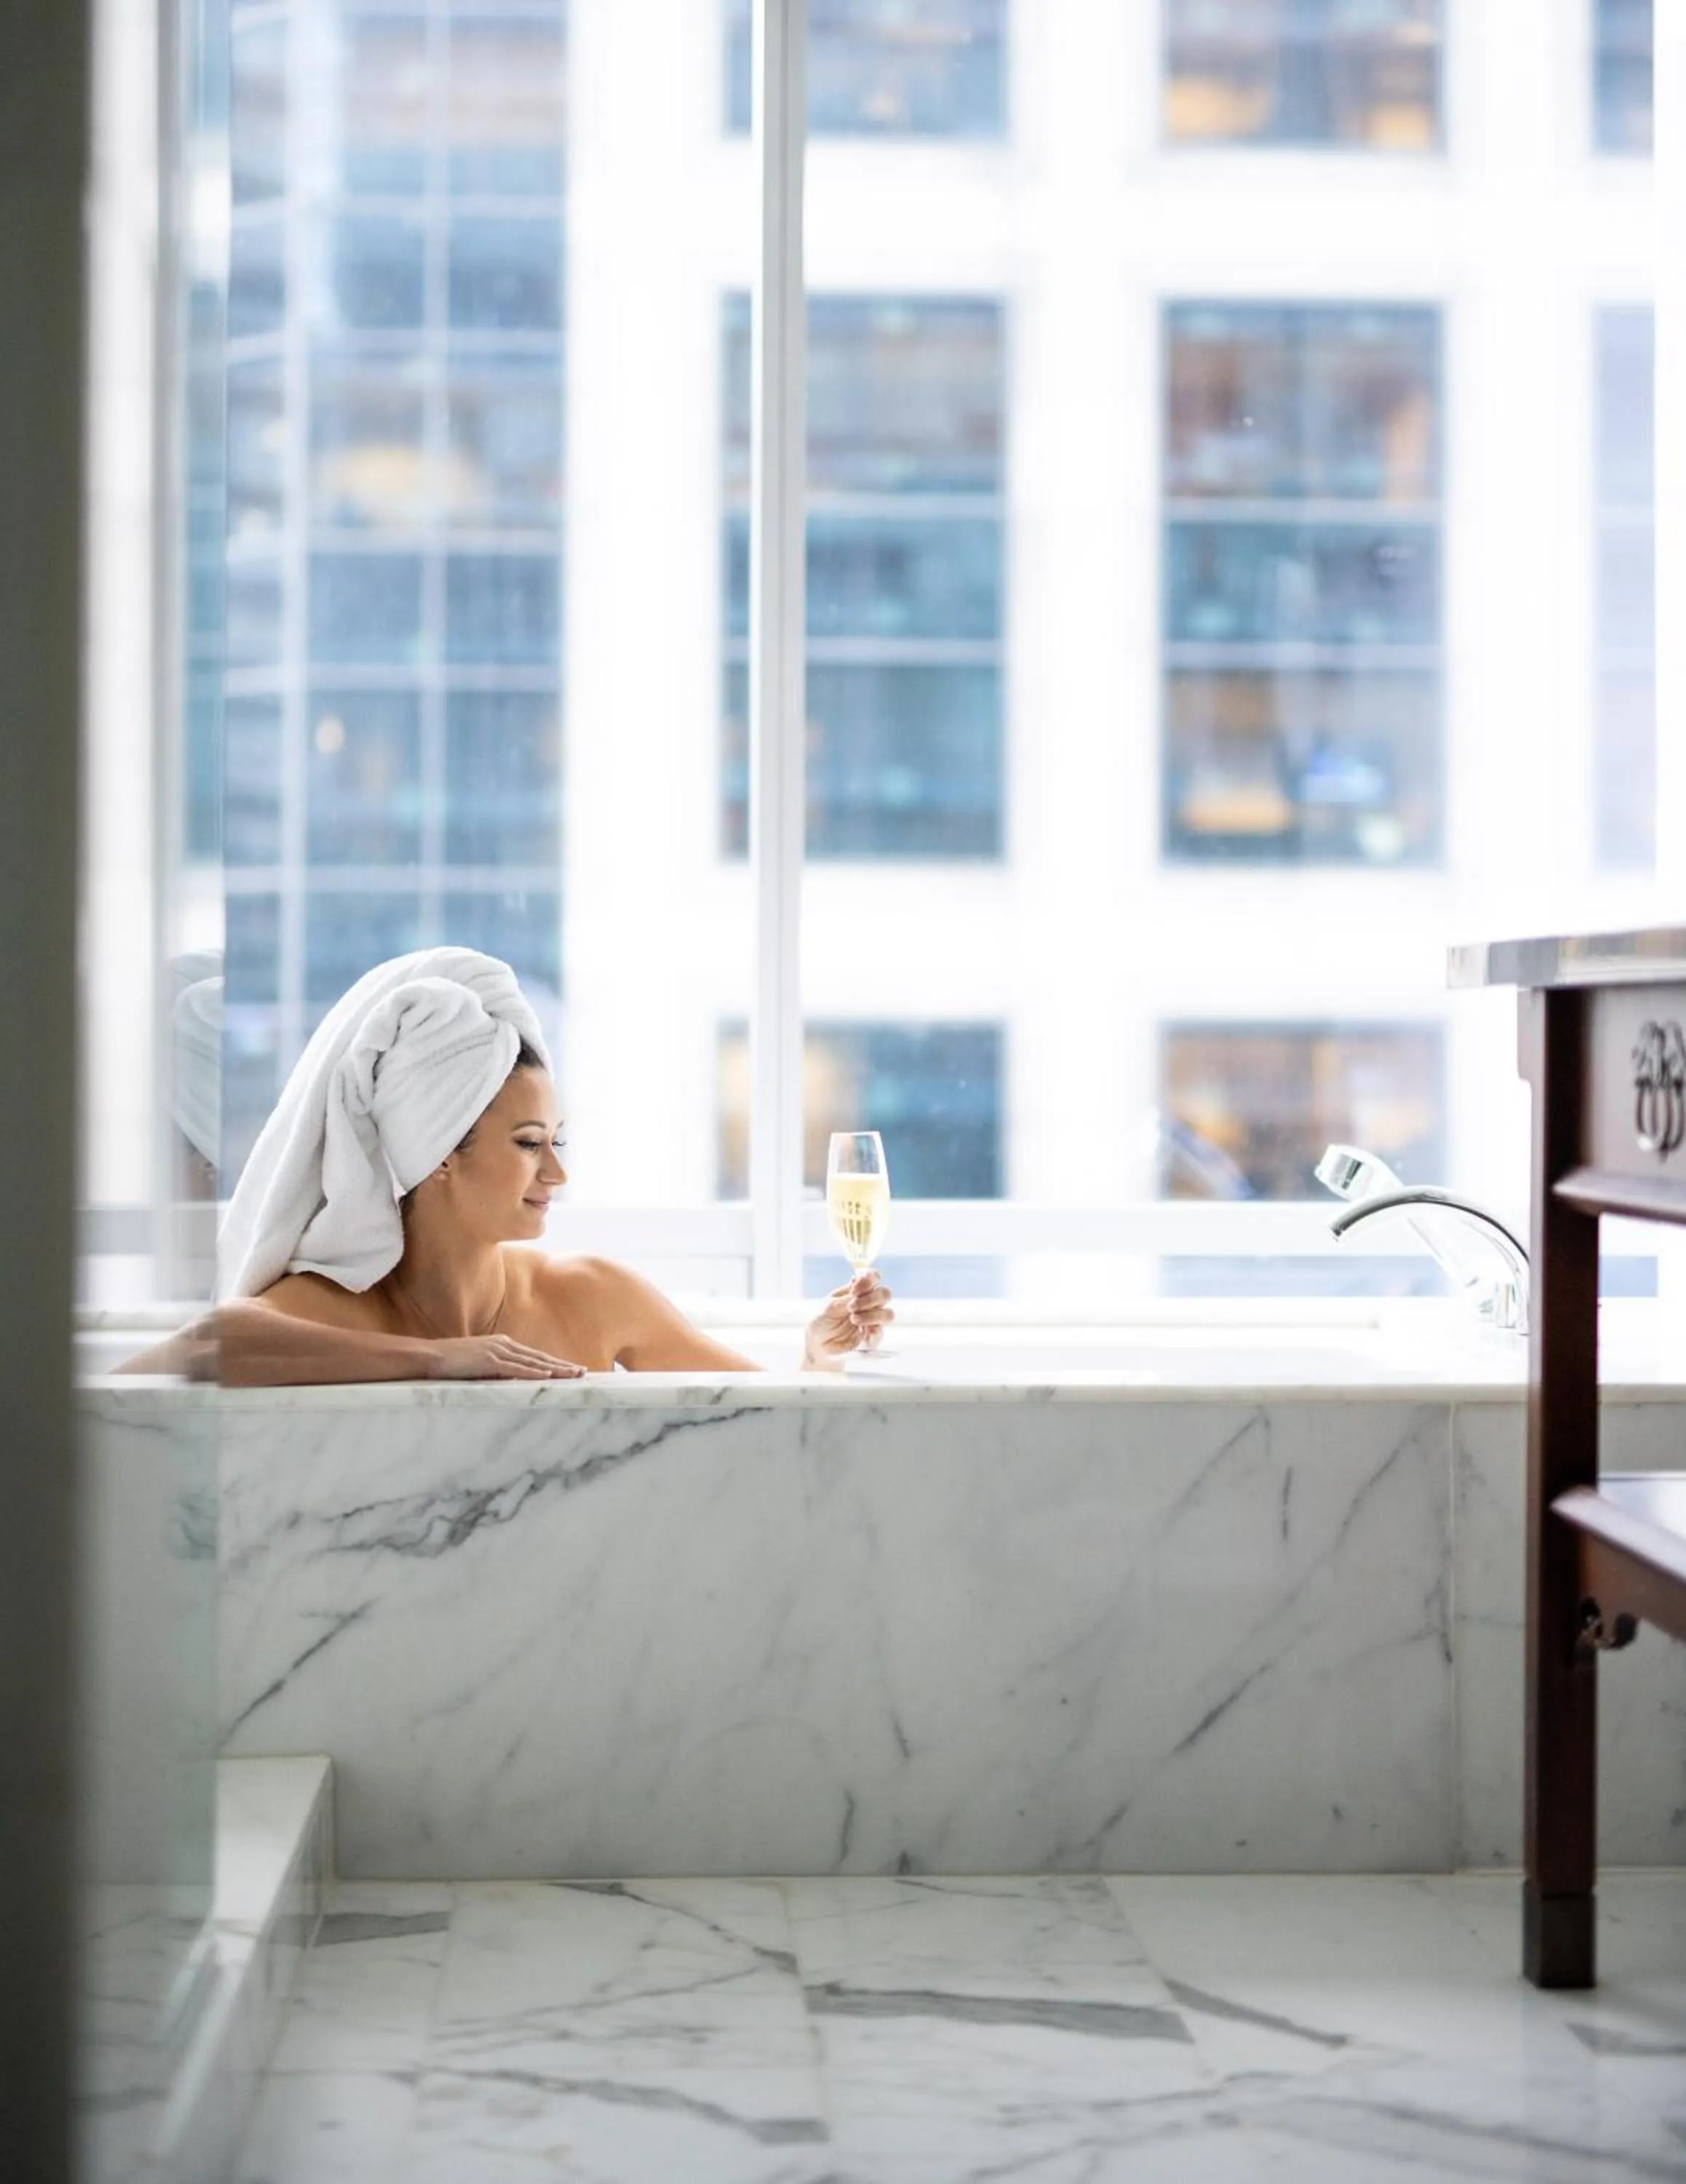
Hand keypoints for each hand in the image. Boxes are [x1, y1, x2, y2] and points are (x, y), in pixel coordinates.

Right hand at [430, 1334, 586, 1379]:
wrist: (429, 1357)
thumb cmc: (451, 1364)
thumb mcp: (479, 1367)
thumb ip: (497, 1372)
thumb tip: (512, 1383)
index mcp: (502, 1346)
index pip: (534, 1356)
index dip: (554, 1363)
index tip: (571, 1369)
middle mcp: (504, 1345)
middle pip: (539, 1357)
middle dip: (562, 1365)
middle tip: (582, 1372)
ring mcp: (497, 1352)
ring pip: (533, 1361)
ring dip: (555, 1369)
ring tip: (573, 1375)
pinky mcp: (488, 1361)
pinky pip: (515, 1368)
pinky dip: (532, 1372)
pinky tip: (547, 1375)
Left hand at [803, 1271, 894, 1368]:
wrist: (817, 1341)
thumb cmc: (823, 1318)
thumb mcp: (829, 1306)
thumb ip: (846, 1299)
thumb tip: (859, 1294)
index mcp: (859, 1290)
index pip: (874, 1277)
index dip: (870, 1279)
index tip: (855, 1290)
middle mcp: (869, 1303)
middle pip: (885, 1294)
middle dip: (870, 1299)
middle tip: (851, 1307)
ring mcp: (872, 1320)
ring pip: (888, 1314)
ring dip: (873, 1316)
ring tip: (853, 1320)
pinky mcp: (871, 1337)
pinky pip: (880, 1335)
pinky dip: (874, 1334)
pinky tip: (862, 1334)